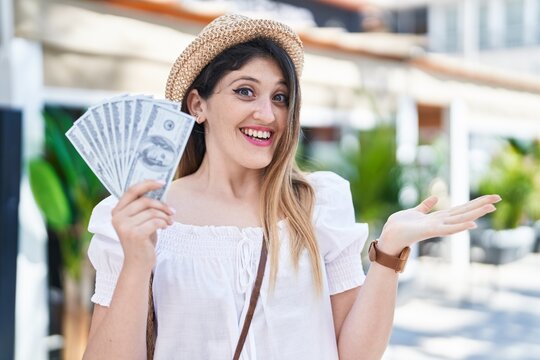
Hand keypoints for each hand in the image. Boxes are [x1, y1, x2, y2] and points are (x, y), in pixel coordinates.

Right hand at [111, 180, 174, 270]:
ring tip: (169, 221)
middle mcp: (117, 218)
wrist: (138, 264)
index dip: (148, 184)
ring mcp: (125, 227)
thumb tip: (160, 189)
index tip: (163, 182)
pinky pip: (155, 221)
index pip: (132, 190)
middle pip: (145, 201)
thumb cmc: (142, 240)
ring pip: (152, 212)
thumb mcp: (140, 221)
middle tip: (172, 211)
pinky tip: (166, 226)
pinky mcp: (135, 235)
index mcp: (117, 211)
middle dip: (162, 205)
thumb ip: (143, 207)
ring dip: (165, 216)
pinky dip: (164, 222)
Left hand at [378, 194, 501, 254]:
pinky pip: (447, 229)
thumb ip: (425, 206)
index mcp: (438, 218)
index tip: (489, 197)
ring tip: (491, 207)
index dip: (474, 203)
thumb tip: (436, 197)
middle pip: (464, 212)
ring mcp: (436, 228)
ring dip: (475, 214)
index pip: (460, 209)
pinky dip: (460, 227)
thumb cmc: (400, 226)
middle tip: (498, 198)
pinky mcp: (429, 231)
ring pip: (460, 219)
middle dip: (480, 205)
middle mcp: (440, 223)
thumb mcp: (414, 212)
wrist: (389, 237)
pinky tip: (472, 225)